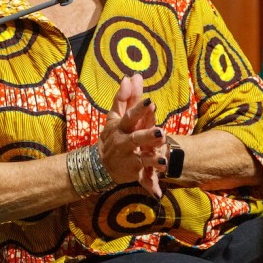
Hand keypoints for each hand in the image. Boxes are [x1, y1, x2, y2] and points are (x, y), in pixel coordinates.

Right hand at [99, 73, 166, 197]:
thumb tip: (131, 76)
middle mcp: (124, 142)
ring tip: (163, 159)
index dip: (139, 109)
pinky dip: (151, 183)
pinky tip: (160, 186)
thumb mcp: (116, 116)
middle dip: (147, 136)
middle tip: (161, 133)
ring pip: (142, 159)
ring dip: (152, 159)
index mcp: (121, 127)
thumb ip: (125, 97)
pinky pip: (144, 177)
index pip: (130, 116)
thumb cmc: (113, 135)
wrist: (99, 164)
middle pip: (136, 138)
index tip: (150, 101)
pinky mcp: (134, 172)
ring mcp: (129, 158)